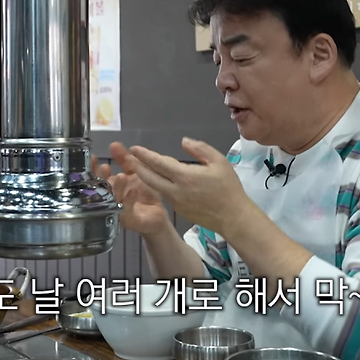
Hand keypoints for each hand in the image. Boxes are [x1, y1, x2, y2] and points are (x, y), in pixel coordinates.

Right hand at [92, 142, 170, 235]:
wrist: (157, 214)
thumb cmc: (144, 194)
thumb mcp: (135, 173)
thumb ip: (124, 160)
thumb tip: (114, 144)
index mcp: (110, 187)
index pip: (97, 177)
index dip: (94, 168)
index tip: (94, 157)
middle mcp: (109, 199)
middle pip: (101, 188)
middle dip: (101, 178)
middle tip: (105, 167)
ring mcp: (116, 210)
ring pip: (112, 199)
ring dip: (116, 187)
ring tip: (122, 176)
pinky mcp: (128, 220)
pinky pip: (126, 210)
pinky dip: (129, 200)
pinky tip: (133, 192)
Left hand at [126, 137, 252, 236]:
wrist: (233, 217)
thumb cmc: (228, 188)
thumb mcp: (219, 162)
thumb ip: (200, 149)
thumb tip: (183, 142)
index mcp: (185, 176)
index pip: (158, 163)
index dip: (145, 155)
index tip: (134, 148)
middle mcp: (175, 190)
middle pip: (149, 177)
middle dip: (136, 166)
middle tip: (127, 157)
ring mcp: (176, 202)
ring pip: (155, 186)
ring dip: (145, 176)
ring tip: (137, 166)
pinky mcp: (178, 210)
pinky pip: (164, 193)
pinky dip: (157, 184)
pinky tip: (157, 178)